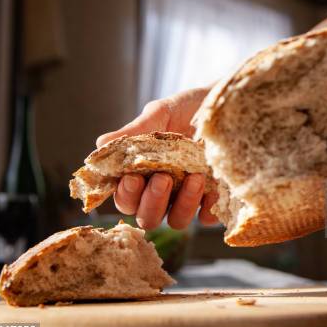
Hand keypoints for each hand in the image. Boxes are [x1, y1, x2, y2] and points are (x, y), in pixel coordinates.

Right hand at [96, 87, 218, 229]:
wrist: (225, 105)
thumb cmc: (187, 109)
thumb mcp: (160, 114)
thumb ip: (135, 131)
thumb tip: (101, 144)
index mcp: (142, 174)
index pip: (126, 198)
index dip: (126, 194)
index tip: (133, 178)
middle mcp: (162, 192)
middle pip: (147, 217)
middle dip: (152, 202)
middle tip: (163, 178)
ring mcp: (188, 198)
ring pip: (177, 221)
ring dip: (182, 205)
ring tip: (195, 176)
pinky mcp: (214, 200)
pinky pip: (207, 217)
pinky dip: (208, 207)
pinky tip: (213, 188)